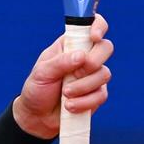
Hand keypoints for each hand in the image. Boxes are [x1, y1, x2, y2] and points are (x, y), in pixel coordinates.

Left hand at [12, 15, 113, 139]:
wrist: (38, 117)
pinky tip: (70, 106)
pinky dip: (85, 102)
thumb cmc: (37, 89)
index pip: (91, 25)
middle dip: (92, 62)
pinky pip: (102, 95)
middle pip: (106, 48)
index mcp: (70, 44)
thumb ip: (60, 62)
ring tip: (65, 94)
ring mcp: (93, 75)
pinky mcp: (97, 94)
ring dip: (83, 86)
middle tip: (75, 73)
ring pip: (105, 73)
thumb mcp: (41, 73)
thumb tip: (81, 56)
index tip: (94, 37)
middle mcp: (85, 57)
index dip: (98, 26)